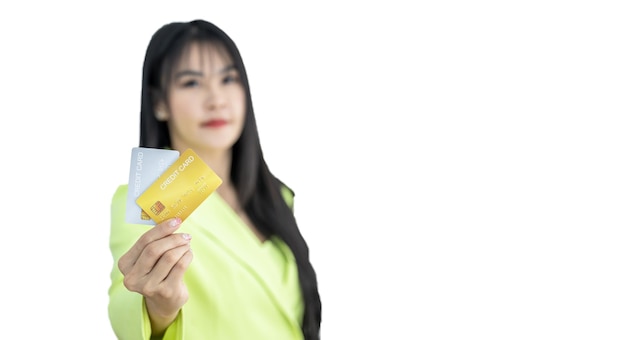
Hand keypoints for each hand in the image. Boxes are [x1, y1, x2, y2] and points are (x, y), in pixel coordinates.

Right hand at [118, 217, 192, 334]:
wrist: (164, 301)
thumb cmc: (157, 272)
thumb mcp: (149, 258)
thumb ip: (154, 242)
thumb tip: (171, 220)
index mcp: (125, 264)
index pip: (143, 241)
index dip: (161, 229)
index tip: (176, 221)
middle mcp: (133, 278)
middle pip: (154, 249)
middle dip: (173, 238)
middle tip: (185, 235)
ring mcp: (149, 287)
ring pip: (169, 257)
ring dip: (182, 247)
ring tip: (187, 244)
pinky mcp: (166, 292)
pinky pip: (180, 266)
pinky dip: (187, 256)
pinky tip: (188, 254)